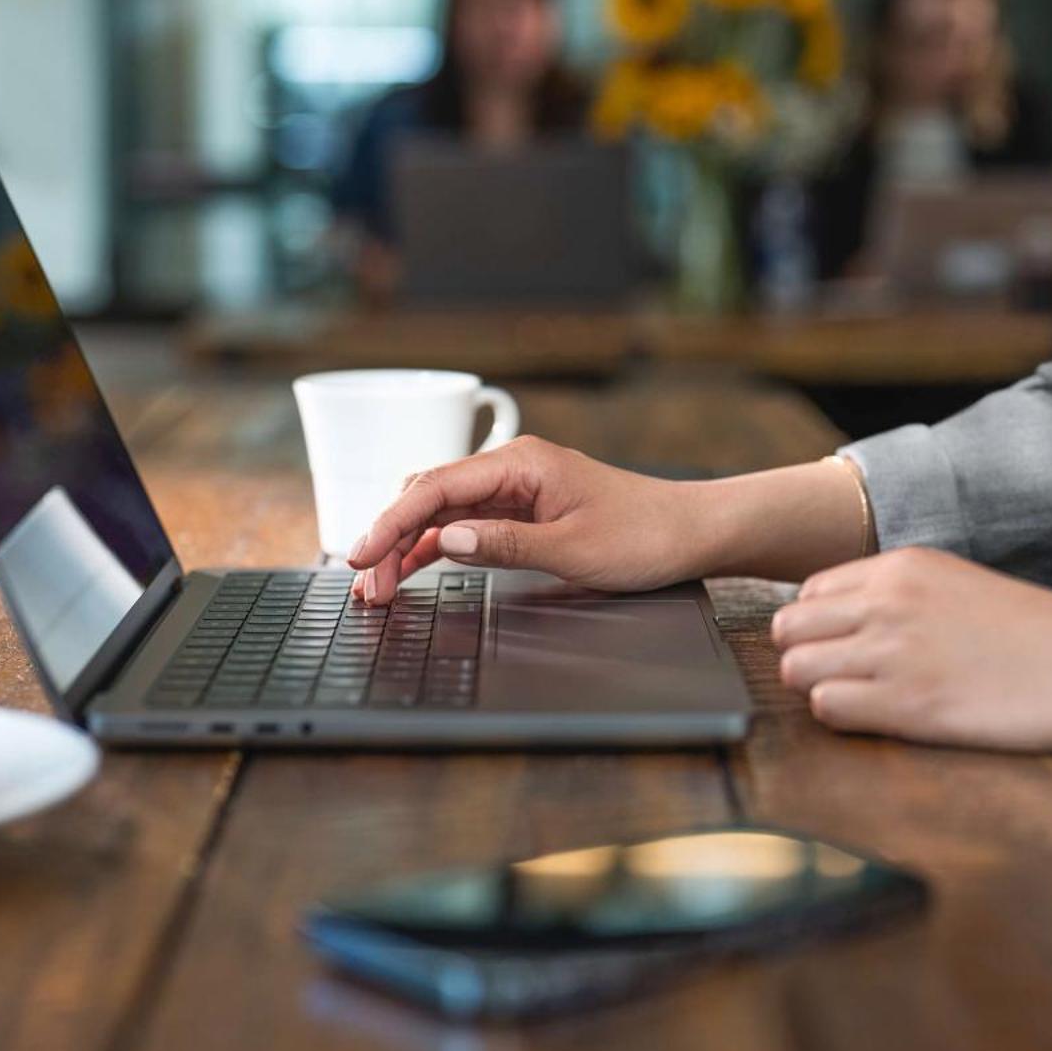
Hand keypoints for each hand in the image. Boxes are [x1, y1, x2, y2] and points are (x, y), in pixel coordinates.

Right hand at [346, 436, 720, 602]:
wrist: (690, 533)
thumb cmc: (644, 535)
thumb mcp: (573, 549)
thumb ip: (504, 545)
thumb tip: (443, 542)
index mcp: (520, 464)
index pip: (435, 488)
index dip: (390, 522)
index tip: (362, 555)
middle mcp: (510, 469)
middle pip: (427, 496)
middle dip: (388, 536)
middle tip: (365, 583)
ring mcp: (513, 489)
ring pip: (440, 513)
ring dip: (406, 545)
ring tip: (377, 586)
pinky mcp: (520, 511)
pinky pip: (464, 525)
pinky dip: (434, 548)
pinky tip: (410, 570)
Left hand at [771, 548, 1051, 751]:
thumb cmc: (1043, 635)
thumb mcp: (960, 587)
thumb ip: (901, 596)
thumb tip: (843, 625)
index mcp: (901, 566)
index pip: (808, 595)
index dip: (820, 630)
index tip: (850, 654)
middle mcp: (887, 600)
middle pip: (788, 630)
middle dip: (807, 660)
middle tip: (849, 684)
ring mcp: (894, 650)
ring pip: (796, 669)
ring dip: (820, 692)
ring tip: (869, 705)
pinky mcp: (909, 704)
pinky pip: (826, 708)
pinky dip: (842, 720)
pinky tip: (884, 721)